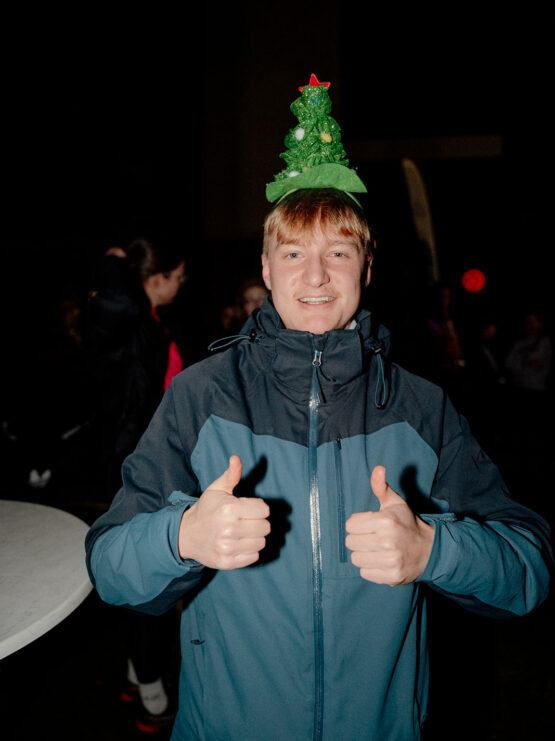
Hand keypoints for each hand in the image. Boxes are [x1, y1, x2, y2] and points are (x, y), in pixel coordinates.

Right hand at [178, 455, 270, 568]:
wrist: (186, 534)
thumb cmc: (206, 509)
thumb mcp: (216, 489)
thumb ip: (231, 475)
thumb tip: (236, 458)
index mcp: (229, 509)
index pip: (264, 510)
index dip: (258, 507)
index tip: (248, 508)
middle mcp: (229, 529)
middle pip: (265, 527)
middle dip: (258, 522)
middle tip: (246, 520)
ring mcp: (228, 548)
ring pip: (261, 542)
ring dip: (255, 537)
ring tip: (243, 532)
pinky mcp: (227, 562)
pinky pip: (254, 557)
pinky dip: (250, 550)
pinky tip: (239, 543)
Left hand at [345, 466, 434, 584]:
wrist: (429, 549)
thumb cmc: (406, 523)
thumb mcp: (395, 503)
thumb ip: (381, 486)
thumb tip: (378, 468)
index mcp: (386, 521)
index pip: (350, 525)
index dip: (358, 525)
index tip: (369, 525)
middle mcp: (387, 541)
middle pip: (350, 542)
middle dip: (359, 539)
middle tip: (373, 538)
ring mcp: (390, 560)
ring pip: (356, 558)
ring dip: (363, 554)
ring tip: (376, 550)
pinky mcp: (392, 576)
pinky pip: (364, 573)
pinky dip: (370, 568)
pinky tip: (381, 561)